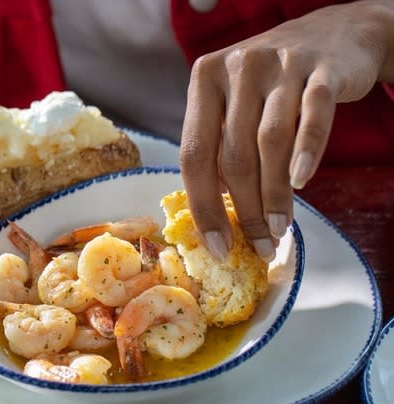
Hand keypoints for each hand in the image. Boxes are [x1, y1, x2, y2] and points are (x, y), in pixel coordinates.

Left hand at [179, 0, 393, 260]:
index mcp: (204, 80)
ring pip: (270, 143)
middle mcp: (236, 69)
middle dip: (244, 210)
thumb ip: (220, 146)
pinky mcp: (321, 69)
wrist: (336, 33)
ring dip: (274, 194)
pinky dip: (307, 153)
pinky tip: (302, 183)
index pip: (193, 154)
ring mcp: (278, 65)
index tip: (216, 246)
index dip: (203, 206)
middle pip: (232, 155)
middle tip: (258, 244)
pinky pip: (312, 117)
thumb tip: (215, 212)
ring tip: (279, 228)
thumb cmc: (272, 84)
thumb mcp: (236, 104)